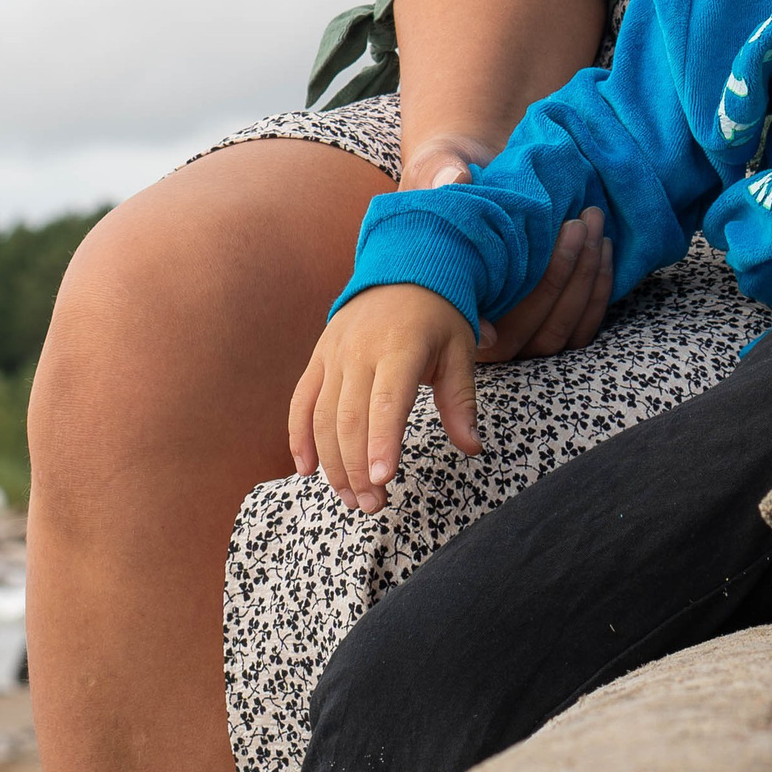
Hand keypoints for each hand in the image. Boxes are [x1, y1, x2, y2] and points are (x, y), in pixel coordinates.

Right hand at [289, 284, 478, 513]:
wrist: (404, 266)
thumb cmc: (439, 315)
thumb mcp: (460, 350)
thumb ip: (461, 401)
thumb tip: (472, 447)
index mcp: (401, 346)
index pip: (388, 400)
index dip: (383, 441)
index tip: (383, 478)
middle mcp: (360, 350)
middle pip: (350, 418)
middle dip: (358, 468)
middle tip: (374, 505)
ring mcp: (334, 353)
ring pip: (323, 417)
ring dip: (333, 463)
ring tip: (353, 498)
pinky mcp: (319, 357)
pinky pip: (301, 401)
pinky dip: (299, 437)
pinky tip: (307, 470)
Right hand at [395, 138, 612, 364]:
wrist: (481, 176)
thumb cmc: (451, 177)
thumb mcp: (437, 166)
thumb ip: (438, 171)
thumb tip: (455, 179)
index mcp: (441, 303)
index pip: (472, 321)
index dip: (503, 307)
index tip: (531, 257)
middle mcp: (475, 334)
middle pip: (524, 334)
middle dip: (560, 275)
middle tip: (579, 224)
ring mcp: (515, 339)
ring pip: (556, 334)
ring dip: (584, 281)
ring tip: (597, 229)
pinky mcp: (546, 332)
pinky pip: (578, 332)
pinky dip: (597, 295)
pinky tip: (604, 250)